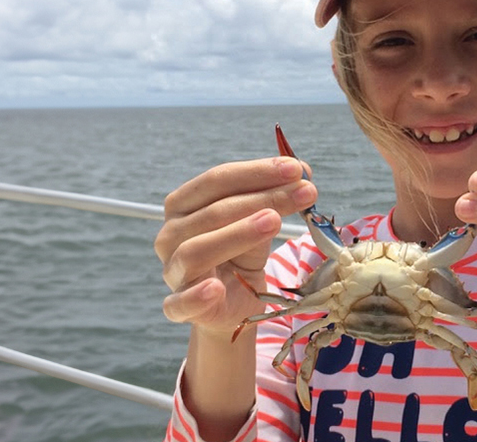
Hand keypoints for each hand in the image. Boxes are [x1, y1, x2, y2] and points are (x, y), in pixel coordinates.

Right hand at [154, 156, 316, 338]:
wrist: (233, 302)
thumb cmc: (241, 253)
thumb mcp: (260, 222)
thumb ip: (274, 198)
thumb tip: (302, 172)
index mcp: (184, 205)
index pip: (217, 180)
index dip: (257, 172)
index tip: (296, 169)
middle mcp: (171, 234)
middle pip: (214, 212)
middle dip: (264, 198)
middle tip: (305, 192)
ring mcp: (173, 271)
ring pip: (196, 250)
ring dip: (238, 234)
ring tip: (274, 221)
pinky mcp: (178, 307)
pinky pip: (179, 303)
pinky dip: (196, 296)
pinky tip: (214, 289)